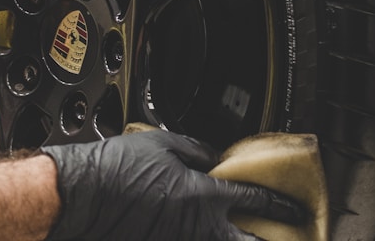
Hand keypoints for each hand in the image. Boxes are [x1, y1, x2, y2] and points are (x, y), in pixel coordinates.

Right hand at [40, 130, 303, 239]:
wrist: (81, 196)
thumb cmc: (116, 168)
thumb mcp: (162, 144)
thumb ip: (196, 150)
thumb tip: (213, 157)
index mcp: (202, 195)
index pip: (253, 199)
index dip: (279, 204)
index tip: (293, 208)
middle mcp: (196, 228)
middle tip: (284, 236)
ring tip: (244, 236)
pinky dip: (205, 240)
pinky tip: (204, 234)